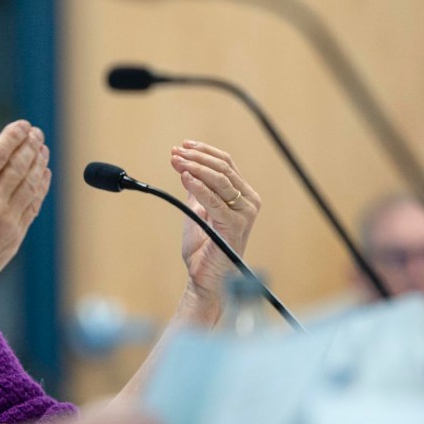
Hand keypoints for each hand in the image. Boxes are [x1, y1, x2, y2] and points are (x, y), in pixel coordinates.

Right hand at [0, 121, 50, 303]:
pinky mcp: (16, 237)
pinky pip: (33, 205)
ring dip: (39, 162)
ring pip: (30, 184)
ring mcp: (7, 222)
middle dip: (29, 144)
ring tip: (42, 147)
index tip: (22, 124)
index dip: (13, 136)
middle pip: (18, 166)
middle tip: (35, 131)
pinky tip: (43, 174)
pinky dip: (40, 187)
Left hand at [169, 141, 259, 306]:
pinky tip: (184, 177)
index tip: (181, 146)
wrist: (204, 277)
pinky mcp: (235, 225)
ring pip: (221, 179)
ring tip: (176, 160)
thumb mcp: (197, 210)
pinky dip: (199, 186)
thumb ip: (196, 190)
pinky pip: (215, 201)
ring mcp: (245, 213)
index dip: (203, 152)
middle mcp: (248, 201)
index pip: (225, 163)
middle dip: (196, 157)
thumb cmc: (203, 247)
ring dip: (195, 167)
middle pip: (223, 168)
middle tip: (175, 152)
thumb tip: (185, 167)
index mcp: (242, 195)